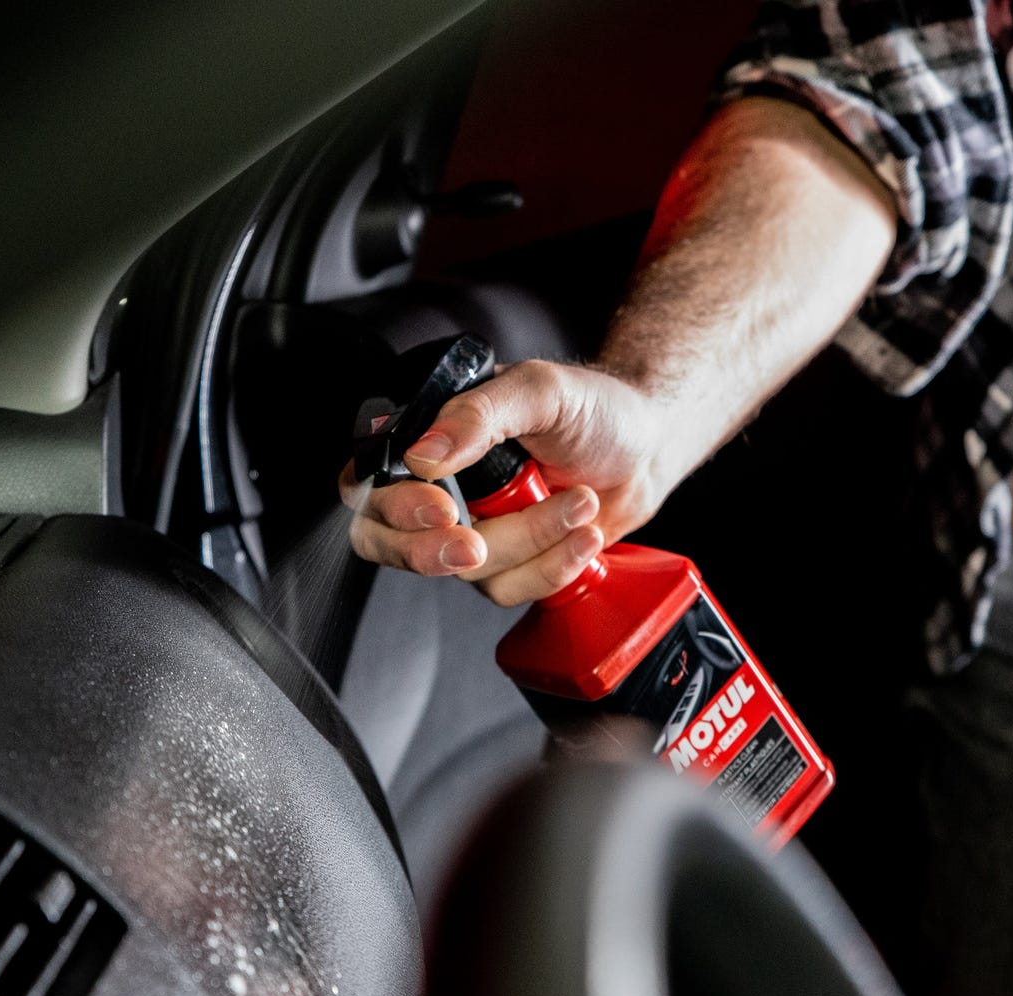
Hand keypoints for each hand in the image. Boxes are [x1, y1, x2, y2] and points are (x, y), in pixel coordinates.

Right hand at [339, 359, 689, 605]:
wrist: (648, 449)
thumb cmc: (592, 408)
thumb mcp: (538, 391)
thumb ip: (477, 416)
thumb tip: (422, 456)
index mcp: (429, 442)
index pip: (365, 486)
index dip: (390, 509)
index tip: (442, 510)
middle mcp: (441, 491)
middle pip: (390, 544)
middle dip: (430, 553)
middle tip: (477, 543)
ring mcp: (475, 531)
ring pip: (468, 569)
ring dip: (532, 539)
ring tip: (580, 501)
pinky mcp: (512, 565)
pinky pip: (512, 588)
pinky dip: (554, 565)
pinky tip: (585, 533)